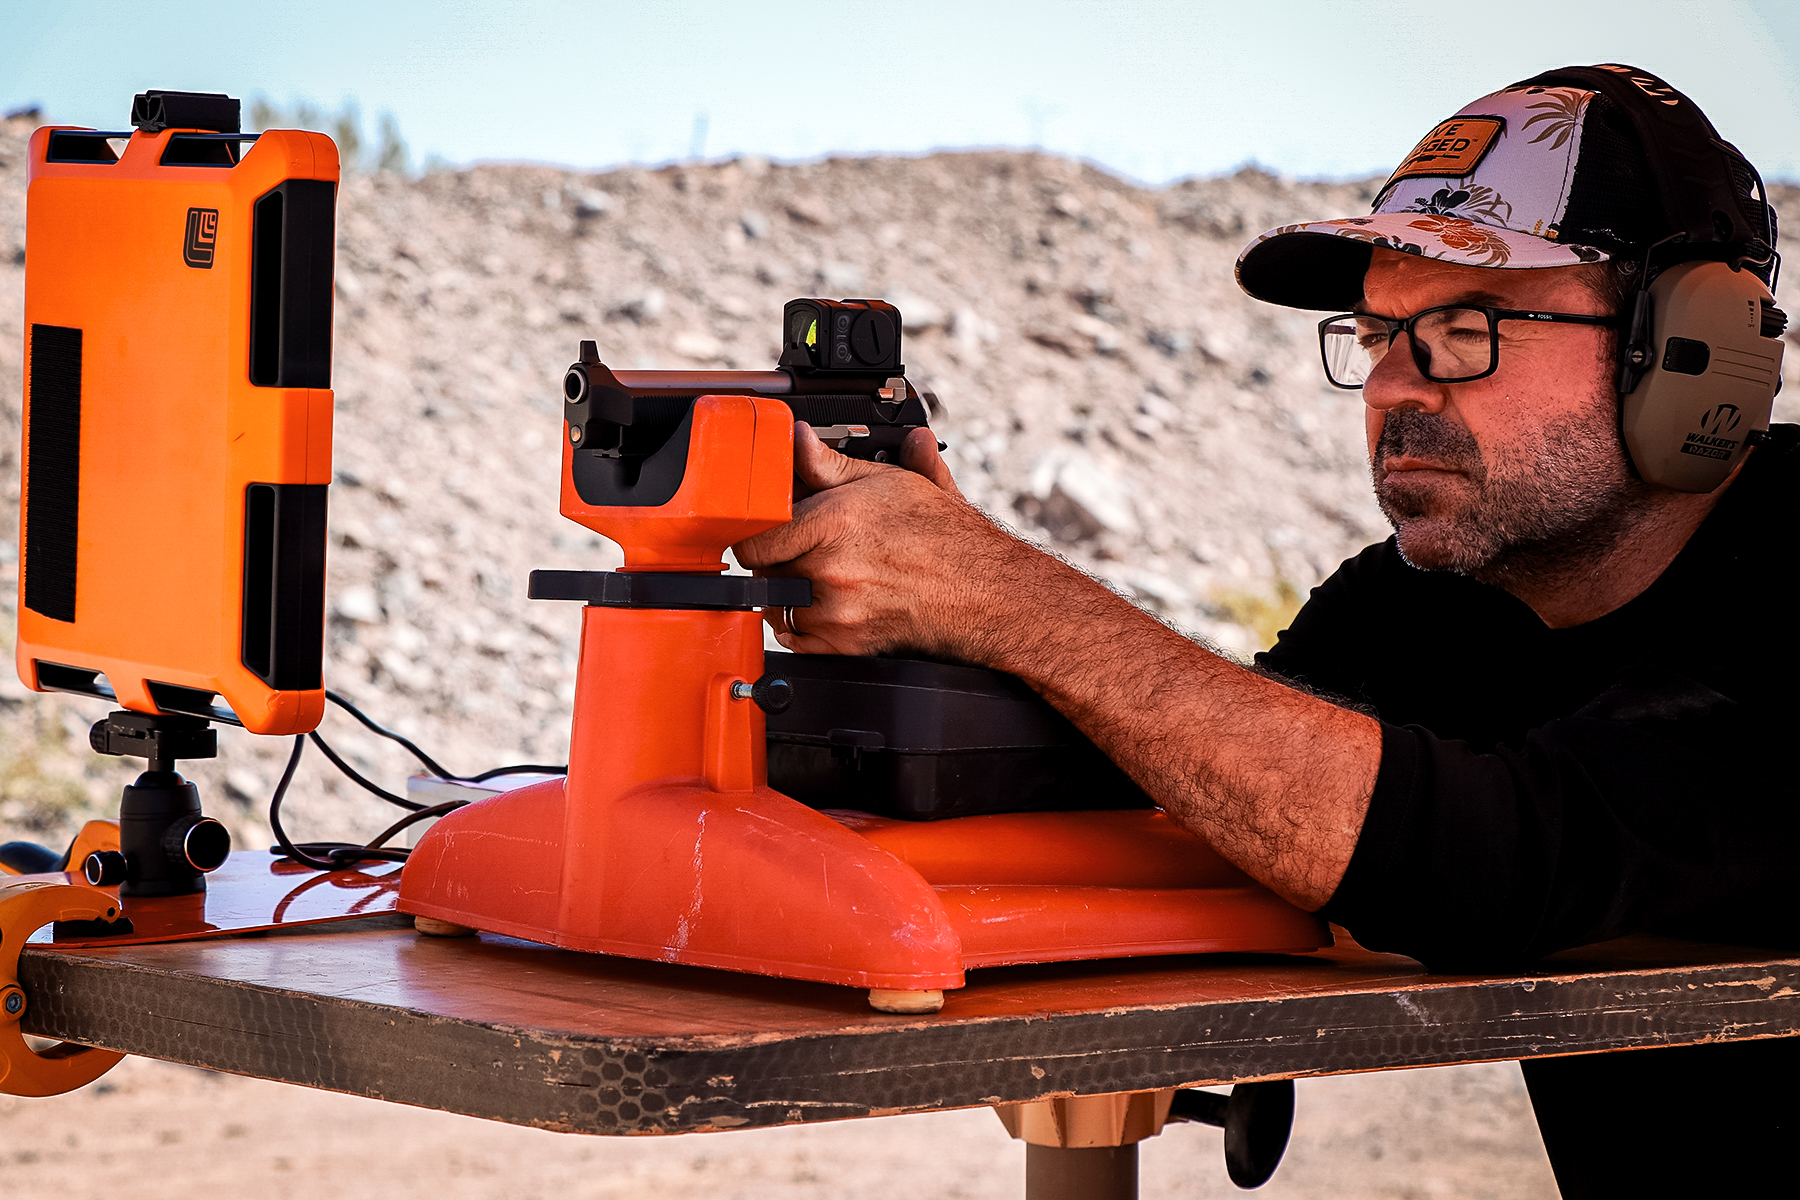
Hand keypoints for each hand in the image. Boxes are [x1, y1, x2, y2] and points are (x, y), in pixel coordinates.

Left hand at [735, 423, 1013, 655]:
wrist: (982, 590)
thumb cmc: (944, 536)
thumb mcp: (889, 482)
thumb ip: (831, 464)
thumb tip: (799, 439)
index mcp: (835, 522)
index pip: (755, 538)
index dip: (755, 533)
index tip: (764, 532)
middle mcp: (831, 568)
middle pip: (764, 571)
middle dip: (775, 559)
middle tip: (799, 550)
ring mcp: (836, 611)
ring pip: (777, 605)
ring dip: (786, 593)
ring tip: (817, 577)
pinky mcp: (845, 644)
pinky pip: (795, 638)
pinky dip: (801, 624)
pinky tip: (826, 604)